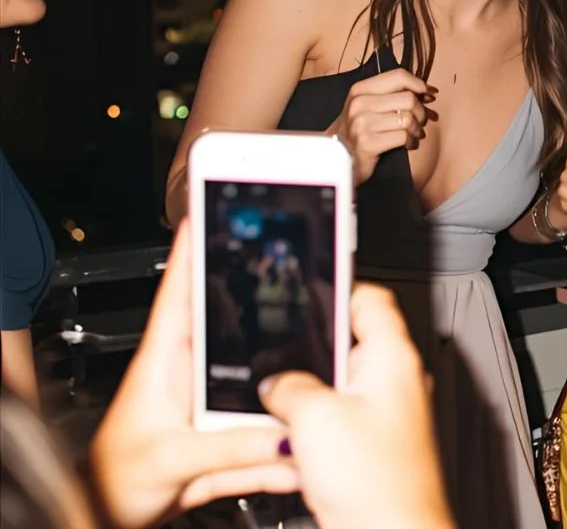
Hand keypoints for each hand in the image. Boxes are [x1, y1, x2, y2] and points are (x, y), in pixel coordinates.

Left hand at [87, 220, 296, 528]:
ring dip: (283, 372)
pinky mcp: (224, 429)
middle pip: (233, 323)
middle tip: (293, 266)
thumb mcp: (171, 458)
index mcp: (165, 362)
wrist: (110, 515)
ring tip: (316, 353)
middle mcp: (189, 374)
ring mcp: (208, 400)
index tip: (214, 209)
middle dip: (263, 298)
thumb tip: (282, 433)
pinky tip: (302, 439)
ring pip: (256, 374)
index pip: (179, 292)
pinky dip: (284, 430)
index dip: (194, 248)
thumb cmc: (116, 480)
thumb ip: (228, 449)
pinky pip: (264, 422)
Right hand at [260, 284, 451, 528]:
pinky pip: (342, 420)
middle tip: (277, 349)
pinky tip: (294, 438)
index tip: (304, 286)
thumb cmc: (376, 482)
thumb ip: (289, 386)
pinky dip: (317, 423)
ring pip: (343, 385)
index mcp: (393, 358)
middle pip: (351, 343)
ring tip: (278, 398)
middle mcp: (399, 381)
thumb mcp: (314, 418)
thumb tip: (277, 382)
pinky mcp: (378, 447)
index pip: (370, 298)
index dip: (335, 286)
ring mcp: (391, 415)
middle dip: (310, 348)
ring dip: (310, 390)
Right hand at [325, 68, 430, 183]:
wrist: (338, 156)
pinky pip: (403, 137)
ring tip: (414, 134)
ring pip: (408, 118)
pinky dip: (412, 142)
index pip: (398, 76)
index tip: (429, 94)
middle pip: (408, 99)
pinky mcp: (368, 144)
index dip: (419, 84)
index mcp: (360, 89)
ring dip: (417, 128)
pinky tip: (408, 144)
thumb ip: (396, 95)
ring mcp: (362, 124)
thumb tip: (430, 92)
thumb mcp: (370, 105)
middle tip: (421, 120)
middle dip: (421, 111)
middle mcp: (359, 104)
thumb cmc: (361, 129)